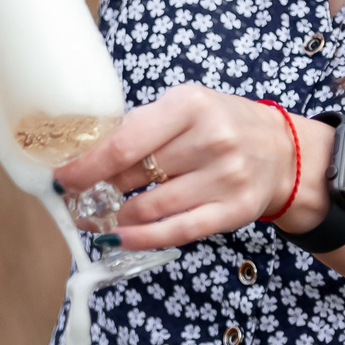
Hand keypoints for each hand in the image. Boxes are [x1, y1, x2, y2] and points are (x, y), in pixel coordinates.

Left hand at [54, 84, 335, 250]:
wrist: (282, 151)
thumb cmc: (222, 124)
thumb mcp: (185, 106)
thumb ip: (142, 124)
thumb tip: (85, 151)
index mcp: (189, 105)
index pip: (124, 141)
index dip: (87, 164)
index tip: (62, 175)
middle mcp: (209, 140)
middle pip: (133, 175)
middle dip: (95, 190)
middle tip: (73, 199)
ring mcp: (224, 178)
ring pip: (150, 207)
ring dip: (114, 218)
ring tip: (95, 219)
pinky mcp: (232, 211)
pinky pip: (177, 231)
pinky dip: (142, 239)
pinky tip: (120, 239)